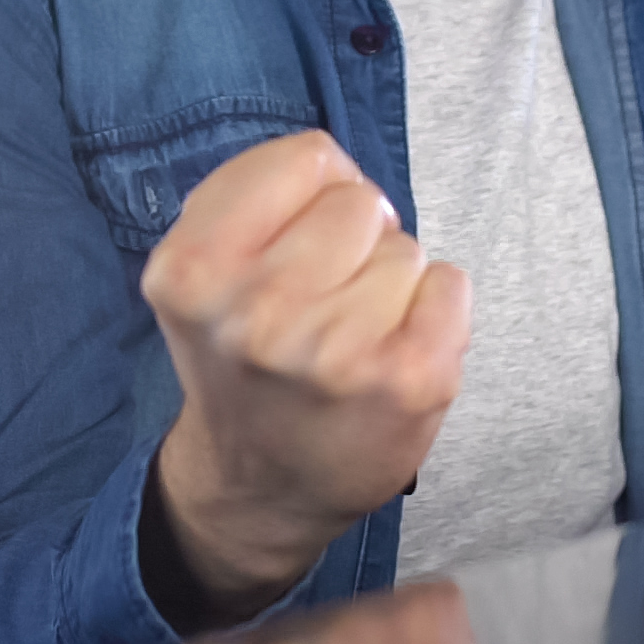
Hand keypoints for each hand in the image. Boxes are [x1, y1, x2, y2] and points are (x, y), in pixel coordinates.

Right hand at [143, 133, 470, 628]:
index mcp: (192, 270)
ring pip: (405, 249)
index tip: (292, 243)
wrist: (261, 486)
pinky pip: (450, 285)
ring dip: (388, 284)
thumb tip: (336, 168)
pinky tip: (392, 354)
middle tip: (322, 300)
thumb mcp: (202, 272)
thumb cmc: (242, 361)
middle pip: (359, 201)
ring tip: (350, 336)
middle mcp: (256, 313)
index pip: (306, 157)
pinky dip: (434, 312)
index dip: (310, 193)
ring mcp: (337, 352)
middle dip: (351, 239)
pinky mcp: (410, 382)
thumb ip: (253, 197)